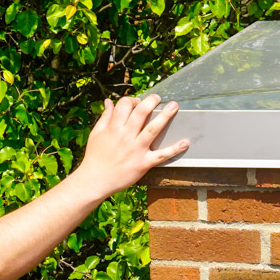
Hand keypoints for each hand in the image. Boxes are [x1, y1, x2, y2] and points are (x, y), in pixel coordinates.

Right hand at [72, 94, 188, 200]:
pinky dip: (173, 149)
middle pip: (141, 112)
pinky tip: (184, 143)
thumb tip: (109, 102)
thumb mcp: (96, 134)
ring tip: (174, 106)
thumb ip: (104, 117)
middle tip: (158, 98)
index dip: (133, 100)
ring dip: (165, 116)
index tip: (137, 103)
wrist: (95, 181)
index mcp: (114, 128)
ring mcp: (136, 150)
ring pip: (153, 129)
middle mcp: (126, 136)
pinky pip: (160, 155)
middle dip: (151, 101)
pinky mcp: (143, 163)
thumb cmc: (95, 157)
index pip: (125, 105)